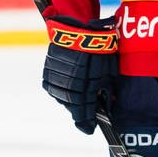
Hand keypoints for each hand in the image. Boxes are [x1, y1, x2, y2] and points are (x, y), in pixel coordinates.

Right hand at [42, 16, 118, 134]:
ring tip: (77, 97)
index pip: (83, 113)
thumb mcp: (108, 72)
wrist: (81, 28)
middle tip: (85, 114)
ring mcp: (57, 77)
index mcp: (84, 88)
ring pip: (61, 96)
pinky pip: (53, 84)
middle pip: (71, 106)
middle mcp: (68, 85)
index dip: (86, 123)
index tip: (89, 129)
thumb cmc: (100, 49)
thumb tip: (108, 104)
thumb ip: (106, 90)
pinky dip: (60, 87)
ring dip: (69, 99)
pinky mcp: (49, 68)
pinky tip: (67, 85)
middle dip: (79, 111)